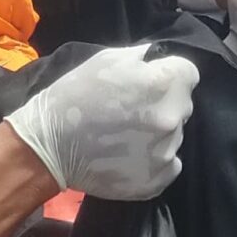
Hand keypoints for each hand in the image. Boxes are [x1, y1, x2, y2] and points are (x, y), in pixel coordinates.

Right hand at [4, 44, 198, 200]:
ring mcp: (165, 153)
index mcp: (162, 84)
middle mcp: (171, 119)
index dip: (169, 75)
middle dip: (164, 103)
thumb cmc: (74, 94)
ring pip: (174, 136)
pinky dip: (154, 160)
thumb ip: (143, 56)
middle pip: (182, 105)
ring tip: (125, 135)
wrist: (47, 144)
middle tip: (132, 109)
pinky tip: (129, 155)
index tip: (150, 83)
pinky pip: (170, 164)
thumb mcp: (107, 59)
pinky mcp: (157, 180)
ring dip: (157, 133)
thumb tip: (160, 59)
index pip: (188, 74)